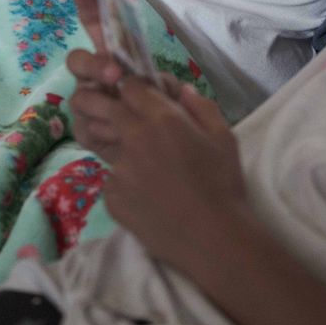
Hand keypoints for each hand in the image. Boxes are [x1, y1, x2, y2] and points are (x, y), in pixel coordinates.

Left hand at [99, 78, 248, 272]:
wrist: (214, 239)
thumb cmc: (224, 184)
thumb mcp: (224, 136)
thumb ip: (201, 106)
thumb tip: (181, 90)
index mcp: (162, 119)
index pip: (128, 85)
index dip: (130, 87)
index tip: (136, 96)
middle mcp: (134, 138)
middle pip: (103, 108)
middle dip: (101, 103)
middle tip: (105, 110)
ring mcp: (119, 169)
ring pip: (109, 147)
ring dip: (120, 148)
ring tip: (147, 168)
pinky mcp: (112, 198)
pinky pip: (113, 180)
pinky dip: (125, 182)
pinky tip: (147, 196)